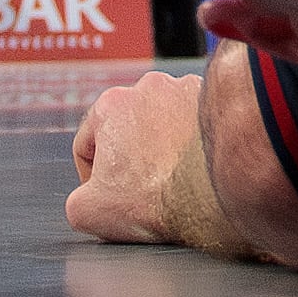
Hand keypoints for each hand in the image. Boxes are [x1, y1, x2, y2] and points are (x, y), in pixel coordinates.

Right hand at [64, 70, 205, 243]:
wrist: (215, 193)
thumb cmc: (151, 199)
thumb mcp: (85, 211)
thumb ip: (77, 197)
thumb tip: (89, 195)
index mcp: (111, 103)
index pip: (88, 144)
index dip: (92, 177)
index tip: (108, 196)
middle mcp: (152, 85)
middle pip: (128, 128)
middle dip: (130, 156)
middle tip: (141, 186)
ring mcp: (190, 89)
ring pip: (164, 123)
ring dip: (163, 144)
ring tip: (172, 174)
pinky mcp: (221, 102)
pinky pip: (196, 124)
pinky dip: (193, 142)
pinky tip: (196, 165)